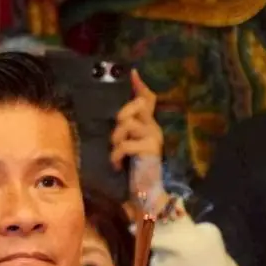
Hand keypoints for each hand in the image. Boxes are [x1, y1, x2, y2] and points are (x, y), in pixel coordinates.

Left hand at [111, 70, 166, 212]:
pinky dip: (116, 155)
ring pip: (128, 124)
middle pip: (137, 105)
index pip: (148, 99)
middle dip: (122, 115)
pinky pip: (125, 144)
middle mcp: (154, 127)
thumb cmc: (131, 170)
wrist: (144, 193)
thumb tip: (111, 118)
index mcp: (148, 125)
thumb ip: (121, 131)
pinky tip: (116, 165)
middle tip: (115, 136)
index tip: (133, 72)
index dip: (140, 86)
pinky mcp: (150, 150)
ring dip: (116, 139)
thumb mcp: (123, 146)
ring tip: (115, 154)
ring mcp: (154, 137)